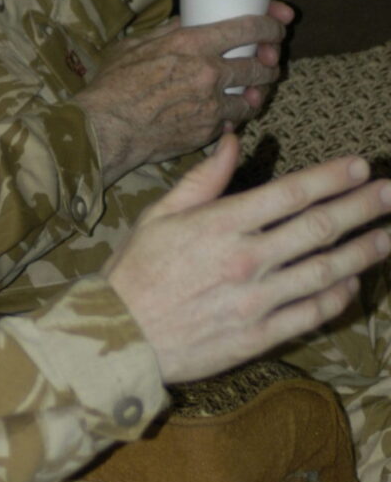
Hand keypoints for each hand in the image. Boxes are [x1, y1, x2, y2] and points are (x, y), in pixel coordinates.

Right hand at [80, 4, 290, 184]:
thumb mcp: (134, 45)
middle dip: (271, 62)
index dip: (272, 25)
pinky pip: (233, 123)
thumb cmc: (113, 85)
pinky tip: (228, 113)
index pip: (250, 29)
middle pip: (260, 65)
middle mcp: (209, 73)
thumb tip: (188, 20)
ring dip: (258, 92)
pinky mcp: (208, 132)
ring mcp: (211, 106)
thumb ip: (167, 31)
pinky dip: (234, 117)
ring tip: (254, 89)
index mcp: (192, 44)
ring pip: (253, 98)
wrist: (106, 129)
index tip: (278, 26)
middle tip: (269, 60)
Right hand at [102, 131, 390, 382]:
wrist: (117, 339)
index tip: (361, 167)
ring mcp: (255, 301)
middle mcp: (245, 260)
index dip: (331, 178)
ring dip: (364, 251)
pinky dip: (338, 297)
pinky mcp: (258, 336)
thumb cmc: (133, 273)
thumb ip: (201, 180)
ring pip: (325, 271)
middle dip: (363, 208)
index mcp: (220, 225)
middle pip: (318, 228)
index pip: (290, 193)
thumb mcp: (157, 216)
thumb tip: (234, 142)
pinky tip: (353, 283)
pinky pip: (310, 313)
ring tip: (388, 236)